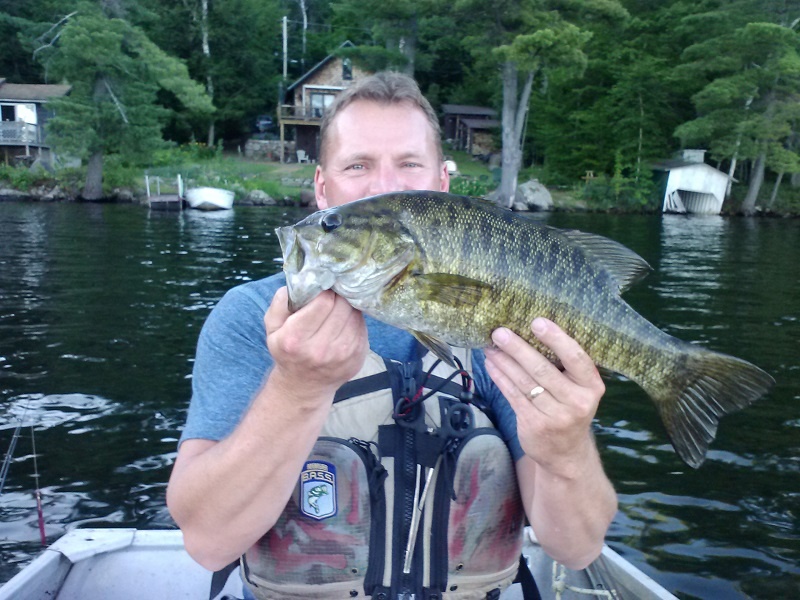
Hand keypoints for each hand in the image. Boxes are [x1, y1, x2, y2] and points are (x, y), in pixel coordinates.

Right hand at [265, 287, 367, 399]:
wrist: (304, 387)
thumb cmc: (287, 351)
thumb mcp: (272, 328)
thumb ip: (281, 302)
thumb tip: (300, 281)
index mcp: (296, 339)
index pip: (323, 302)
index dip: (324, 290)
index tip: (321, 289)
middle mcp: (321, 349)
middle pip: (342, 306)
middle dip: (338, 296)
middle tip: (332, 295)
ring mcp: (343, 355)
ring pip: (355, 314)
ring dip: (347, 307)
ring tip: (337, 309)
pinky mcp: (358, 357)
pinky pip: (362, 326)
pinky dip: (354, 319)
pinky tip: (344, 323)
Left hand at [484, 317, 604, 479]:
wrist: (566, 453)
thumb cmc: (570, 409)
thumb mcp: (579, 389)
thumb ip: (565, 367)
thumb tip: (532, 330)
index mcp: (591, 386)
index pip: (576, 358)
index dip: (556, 339)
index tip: (537, 322)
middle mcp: (577, 402)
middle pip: (543, 369)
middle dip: (518, 348)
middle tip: (500, 332)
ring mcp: (555, 416)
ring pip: (524, 382)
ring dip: (504, 362)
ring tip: (490, 346)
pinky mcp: (534, 425)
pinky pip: (513, 396)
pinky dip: (500, 378)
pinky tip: (491, 365)